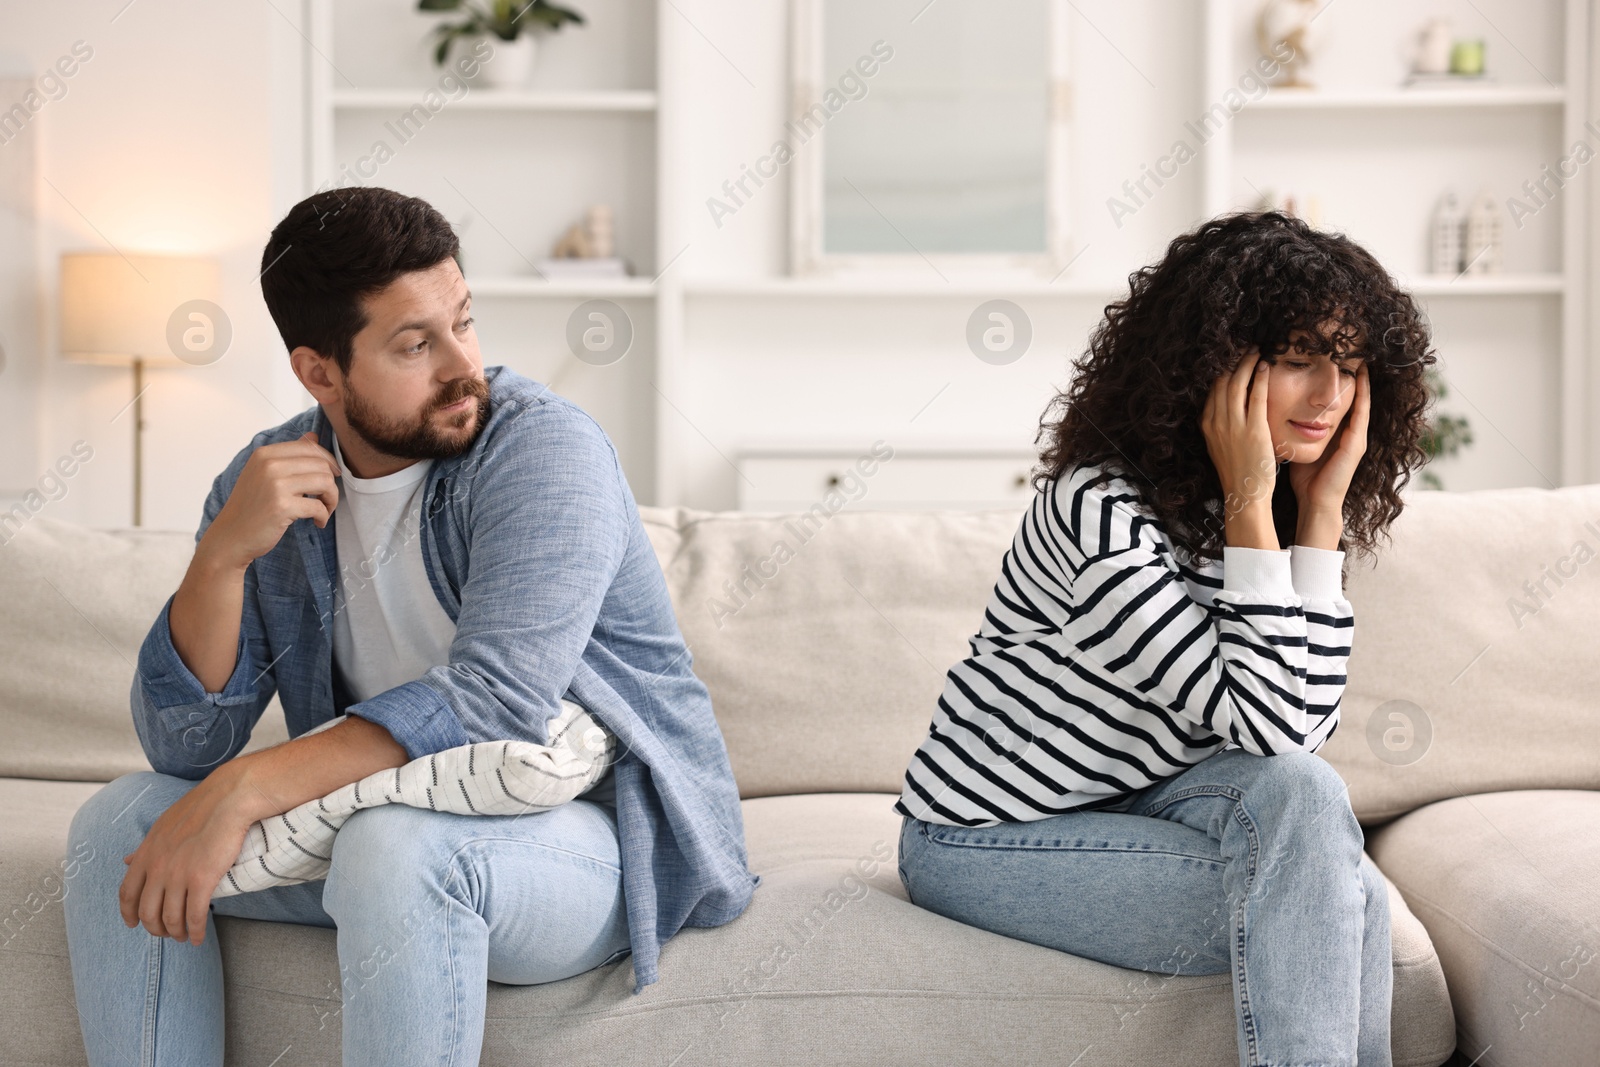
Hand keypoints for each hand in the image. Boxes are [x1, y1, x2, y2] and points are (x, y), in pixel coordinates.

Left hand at [119, 768, 257, 945]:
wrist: (229, 798)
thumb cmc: (201, 808)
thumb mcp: (163, 826)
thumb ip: (145, 848)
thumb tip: (126, 861)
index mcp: (146, 854)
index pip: (127, 893)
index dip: (129, 914)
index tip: (133, 924)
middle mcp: (158, 867)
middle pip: (147, 912)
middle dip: (155, 929)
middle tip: (166, 933)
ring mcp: (178, 875)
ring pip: (170, 919)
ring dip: (176, 933)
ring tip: (184, 937)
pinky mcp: (202, 880)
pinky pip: (195, 915)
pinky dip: (196, 931)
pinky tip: (199, 938)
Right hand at [199, 431, 339, 571]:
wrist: (231, 536)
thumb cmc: (251, 507)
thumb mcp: (264, 474)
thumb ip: (289, 456)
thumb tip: (314, 436)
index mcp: (265, 454)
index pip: (310, 447)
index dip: (328, 462)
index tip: (331, 477)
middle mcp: (269, 465)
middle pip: (321, 464)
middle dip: (331, 483)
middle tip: (326, 500)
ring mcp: (275, 485)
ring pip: (325, 482)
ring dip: (331, 499)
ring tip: (324, 510)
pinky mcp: (282, 507)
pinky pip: (319, 506)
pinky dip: (324, 516)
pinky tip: (318, 522)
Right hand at [1202, 351, 1288, 506]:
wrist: (1244, 495)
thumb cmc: (1238, 473)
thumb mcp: (1220, 446)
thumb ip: (1222, 426)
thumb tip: (1229, 409)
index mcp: (1207, 425)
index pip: (1212, 390)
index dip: (1223, 371)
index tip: (1233, 359)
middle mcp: (1216, 423)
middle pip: (1222, 382)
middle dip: (1234, 362)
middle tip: (1247, 349)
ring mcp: (1233, 426)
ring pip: (1237, 384)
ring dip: (1248, 364)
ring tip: (1258, 352)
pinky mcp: (1253, 430)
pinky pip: (1256, 397)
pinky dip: (1261, 379)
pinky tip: (1267, 367)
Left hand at [1287, 361, 1369, 517]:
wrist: (1315, 503)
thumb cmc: (1305, 478)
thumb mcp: (1299, 445)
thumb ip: (1294, 429)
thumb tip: (1273, 411)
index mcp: (1335, 432)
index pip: (1336, 400)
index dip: (1335, 380)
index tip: (1330, 358)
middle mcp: (1349, 432)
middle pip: (1351, 397)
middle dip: (1350, 375)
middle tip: (1350, 350)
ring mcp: (1356, 437)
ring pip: (1360, 401)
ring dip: (1361, 380)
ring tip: (1359, 357)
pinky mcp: (1357, 444)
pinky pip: (1361, 414)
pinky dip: (1363, 396)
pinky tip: (1362, 379)